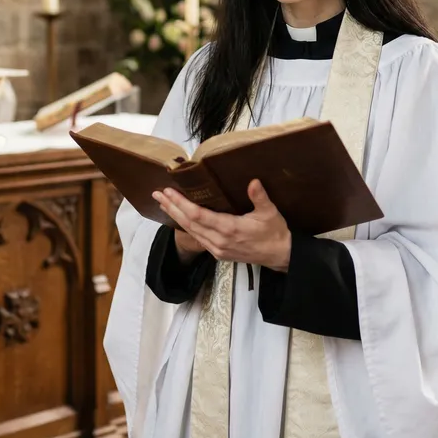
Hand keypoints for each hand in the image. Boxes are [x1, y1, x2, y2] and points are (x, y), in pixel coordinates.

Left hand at [152, 179, 291, 271]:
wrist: (280, 256)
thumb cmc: (275, 233)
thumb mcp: (270, 213)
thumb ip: (260, 197)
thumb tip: (253, 181)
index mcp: (230, 229)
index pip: (198, 215)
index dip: (181, 203)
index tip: (169, 192)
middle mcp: (219, 241)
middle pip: (188, 223)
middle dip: (171, 207)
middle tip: (157, 194)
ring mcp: (217, 249)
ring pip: (190, 231)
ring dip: (175, 216)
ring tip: (163, 203)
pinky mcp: (218, 253)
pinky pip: (197, 238)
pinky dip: (186, 226)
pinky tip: (179, 217)